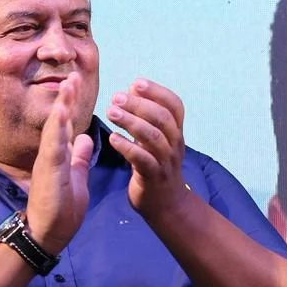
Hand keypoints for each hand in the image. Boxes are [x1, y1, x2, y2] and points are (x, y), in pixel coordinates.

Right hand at [26, 73, 92, 254]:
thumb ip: (79, 157)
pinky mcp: (48, 172)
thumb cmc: (60, 209)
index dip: (71, 105)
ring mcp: (47, 162)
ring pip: (54, 129)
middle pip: (59, 121)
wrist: (48, 233)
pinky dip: (58, 129)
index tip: (77, 84)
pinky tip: (62, 114)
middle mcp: (50, 154)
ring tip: (68, 86)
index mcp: (58, 155)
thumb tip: (84, 138)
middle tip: (73, 76)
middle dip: (66, 99)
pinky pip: (53, 147)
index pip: (65, 125)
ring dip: (61, 107)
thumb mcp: (76, 176)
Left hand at [105, 78, 193, 220]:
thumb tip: (131, 89)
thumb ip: (145, 116)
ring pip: (153, 137)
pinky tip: (113, 138)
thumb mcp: (153, 138)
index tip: (136, 83)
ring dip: (131, 122)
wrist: (165, 204)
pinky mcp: (154, 177)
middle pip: (163, 118)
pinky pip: (143, 160)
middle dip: (139, 104)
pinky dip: (128, 147)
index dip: (157, 92)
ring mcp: (166, 161)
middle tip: (116, 97)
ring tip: (111, 113)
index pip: (175, 105)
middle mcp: (175, 144)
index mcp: (175, 132)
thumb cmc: (153, 165)